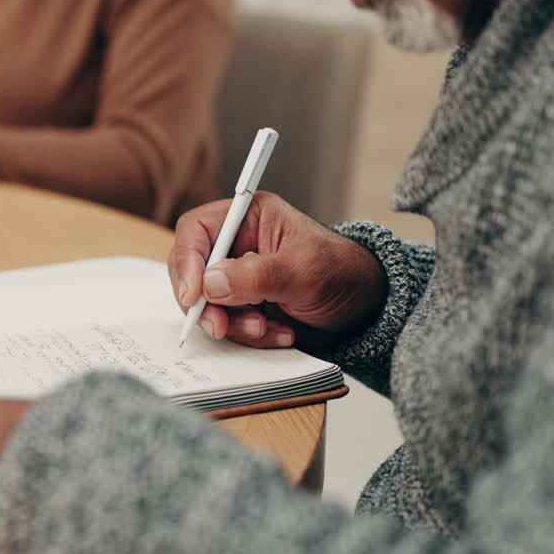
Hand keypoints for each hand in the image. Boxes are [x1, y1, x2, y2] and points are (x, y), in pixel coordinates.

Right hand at [168, 191, 386, 348]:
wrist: (365, 309)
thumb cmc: (343, 274)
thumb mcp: (304, 271)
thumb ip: (257, 275)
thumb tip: (210, 282)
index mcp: (248, 217)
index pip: (197, 230)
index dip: (188, 261)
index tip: (193, 295)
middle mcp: (237, 244)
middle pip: (193, 270)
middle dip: (207, 304)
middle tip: (221, 326)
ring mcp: (238, 277)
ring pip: (208, 304)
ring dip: (234, 324)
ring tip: (268, 328)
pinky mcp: (244, 305)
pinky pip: (228, 324)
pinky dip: (250, 336)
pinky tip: (280, 331)